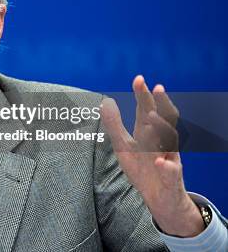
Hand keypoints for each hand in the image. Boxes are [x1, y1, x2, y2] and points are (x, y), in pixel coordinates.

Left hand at [101, 75, 204, 236]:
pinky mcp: (172, 179)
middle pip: (163, 119)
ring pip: (170, 141)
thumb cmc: (142, 169)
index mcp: (148, 133)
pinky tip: (160, 162)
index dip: (143, 95)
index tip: (138, 78)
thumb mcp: (123, 147)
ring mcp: (169, 158)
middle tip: (156, 87)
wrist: (160, 198)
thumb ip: (114, 125)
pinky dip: (167, 167)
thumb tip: (105, 101)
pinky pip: (172, 172)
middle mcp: (161, 142)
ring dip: (162, 128)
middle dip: (159, 104)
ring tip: (151, 116)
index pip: (147, 110)